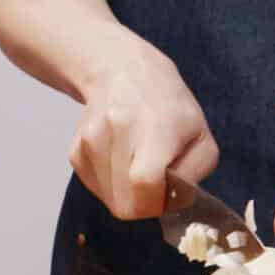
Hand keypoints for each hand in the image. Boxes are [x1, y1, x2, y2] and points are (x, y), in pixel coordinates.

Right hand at [69, 34, 218, 220]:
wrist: (121, 71)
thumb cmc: (167, 104)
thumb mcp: (201, 135)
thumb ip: (193, 175)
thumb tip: (169, 203)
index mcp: (155, 126)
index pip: (145, 184)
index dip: (155, 202)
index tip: (164, 193)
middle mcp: (118, 129)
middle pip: (123, 204)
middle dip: (141, 204)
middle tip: (154, 181)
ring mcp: (91, 138)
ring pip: (107, 198)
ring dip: (124, 192)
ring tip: (136, 162)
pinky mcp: (74, 148)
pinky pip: (93, 186)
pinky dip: (108, 183)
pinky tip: (120, 158)